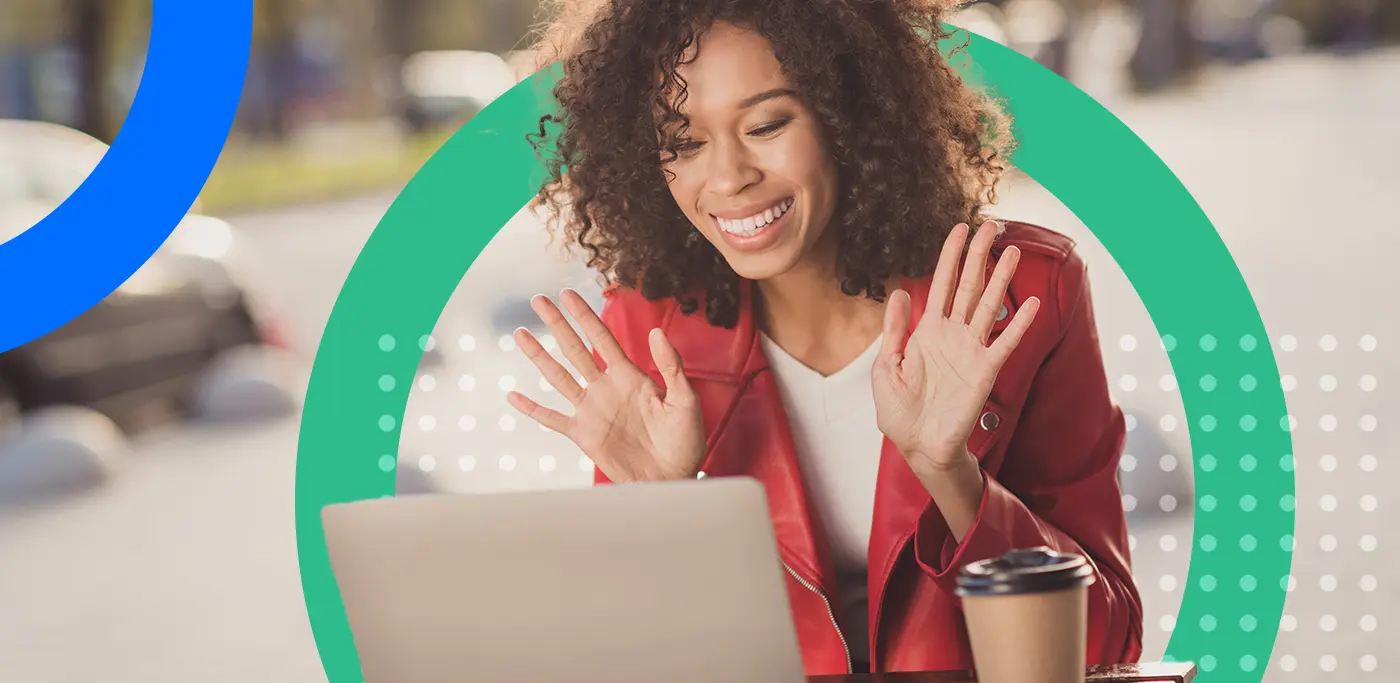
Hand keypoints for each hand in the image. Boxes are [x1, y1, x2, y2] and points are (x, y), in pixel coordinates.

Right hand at [506, 289, 705, 483]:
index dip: (585, 315)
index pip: (602, 338)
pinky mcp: (583, 435)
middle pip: (575, 349)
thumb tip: (656, 332)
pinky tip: (513, 396)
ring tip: (520, 334)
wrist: (672, 477)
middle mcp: (606, 388)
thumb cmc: (684, 440)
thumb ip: (671, 367)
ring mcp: (592, 410)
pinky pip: (552, 419)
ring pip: (558, 377)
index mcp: (630, 376)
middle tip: (538, 300)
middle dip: (557, 324)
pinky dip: (532, 409)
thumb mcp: (685, 400)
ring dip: (539, 355)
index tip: (567, 293)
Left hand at [872, 221, 1039, 475]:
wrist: (917, 445)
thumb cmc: (900, 411)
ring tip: (1013, 252)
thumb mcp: (886, 365)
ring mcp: (971, 350)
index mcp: (927, 331)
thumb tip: (898, 291)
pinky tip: (1030, 303)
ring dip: (1000, 279)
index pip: (941, 284)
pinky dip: (1018, 324)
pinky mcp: (985, 371)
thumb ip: (894, 328)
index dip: (950, 257)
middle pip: (969, 286)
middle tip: (991, 226)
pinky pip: (1004, 342)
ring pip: (989, 305)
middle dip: (979, 256)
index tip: (959, 229)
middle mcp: (952, 335)